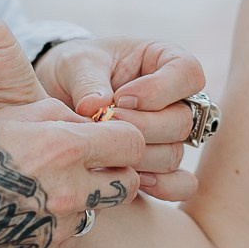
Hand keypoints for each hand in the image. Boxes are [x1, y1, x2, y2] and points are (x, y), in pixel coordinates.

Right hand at [0, 100, 144, 247]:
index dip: (125, 136)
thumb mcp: (10, 115)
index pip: (132, 142)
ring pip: (97, 211)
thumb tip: (93, 122)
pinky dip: (56, 223)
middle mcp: (69, 192)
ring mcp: (58, 229)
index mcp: (64, 149)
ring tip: (41, 188)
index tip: (112, 136)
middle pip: (129, 183)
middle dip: (116, 171)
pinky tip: (24, 210)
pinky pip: (68, 236)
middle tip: (90, 164)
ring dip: (82, 198)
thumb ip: (61, 115)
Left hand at [35, 38, 207, 200]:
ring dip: (139, 156)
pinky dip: (161, 186)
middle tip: (106, 124)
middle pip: (183, 121)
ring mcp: (170, 135)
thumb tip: (95, 107)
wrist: (60, 95)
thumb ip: (88, 81)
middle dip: (143, 127)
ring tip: (105, 148)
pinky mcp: (160, 165)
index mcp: (166, 61)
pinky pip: (181, 184)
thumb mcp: (77, 63)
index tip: (121, 97)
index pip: (188, 73)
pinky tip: (131, 179)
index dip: (160, 90)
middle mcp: (176, 99)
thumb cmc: (76, 69)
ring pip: (175, 153)